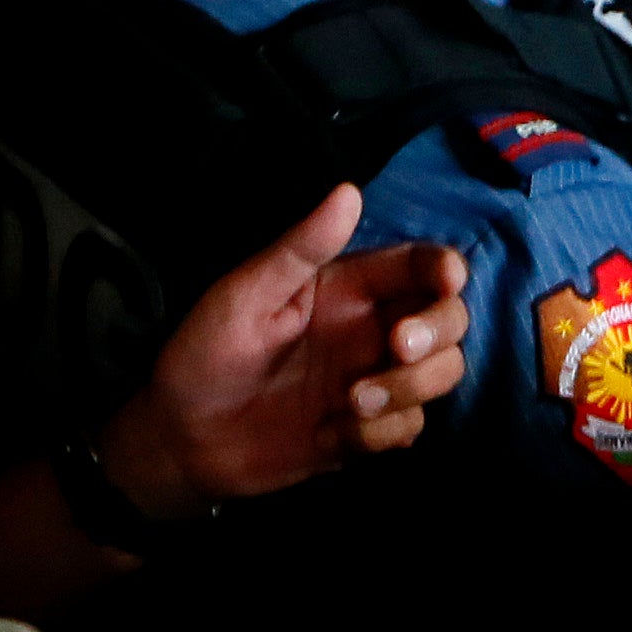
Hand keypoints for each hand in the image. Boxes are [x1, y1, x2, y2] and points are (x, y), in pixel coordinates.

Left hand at [96, 187, 469, 520]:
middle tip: (397, 348)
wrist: (181, 441)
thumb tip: (349, 191)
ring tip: (351, 403)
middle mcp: (372, 330)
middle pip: (450, 318)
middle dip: (438, 331)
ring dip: (410, 388)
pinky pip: (409, 428)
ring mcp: (375, 380)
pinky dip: (378, 434)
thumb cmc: (206, 353)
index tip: (445, 282)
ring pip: (442, 373)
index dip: (444, 269)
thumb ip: (300, 248)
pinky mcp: (368, 430)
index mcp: (349, 287)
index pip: (419, 266)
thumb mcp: (245, 295)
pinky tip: (328, 435)